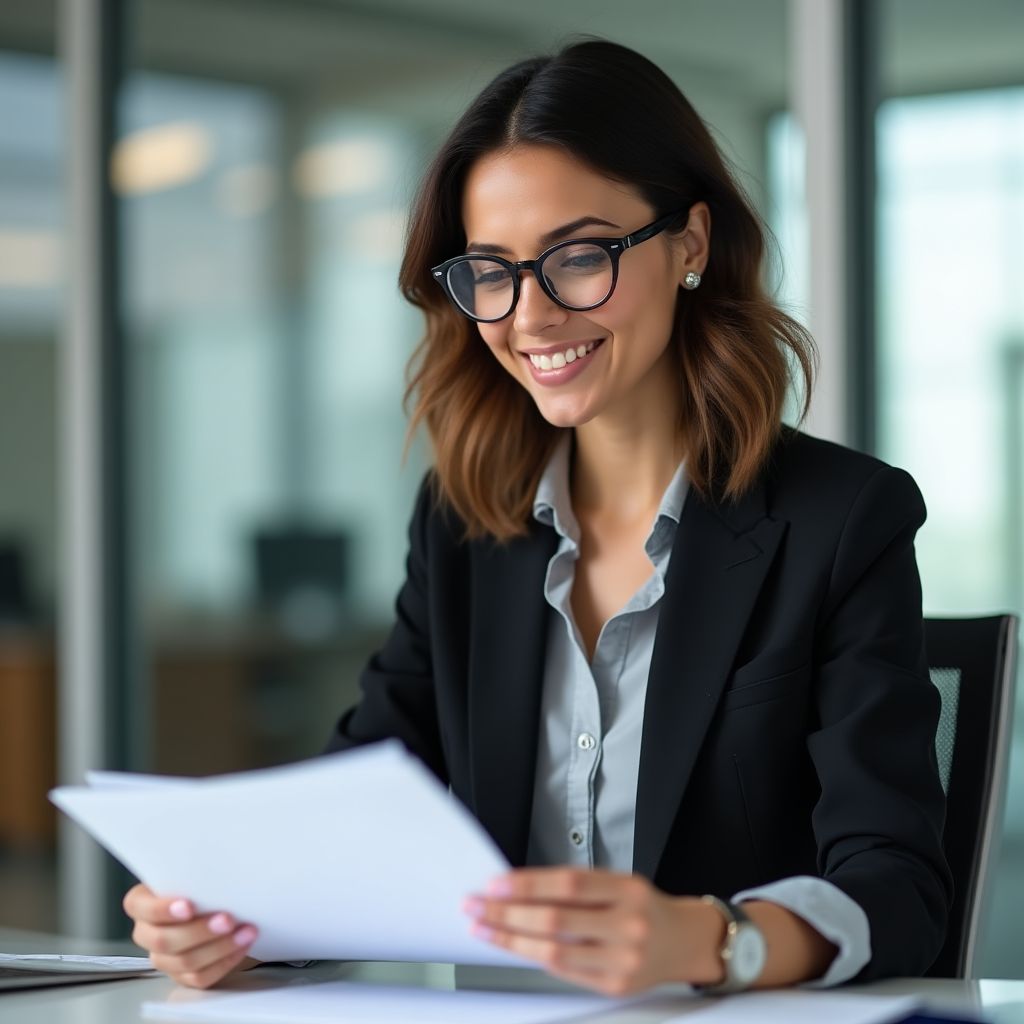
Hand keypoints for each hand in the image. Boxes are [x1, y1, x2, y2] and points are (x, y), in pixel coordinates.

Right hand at [123, 883, 259, 988]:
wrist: (215, 902)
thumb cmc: (202, 883)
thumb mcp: (195, 872)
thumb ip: (196, 872)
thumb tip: (220, 862)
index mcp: (143, 903)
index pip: (139, 907)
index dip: (161, 909)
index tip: (189, 905)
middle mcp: (147, 933)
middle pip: (163, 940)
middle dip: (199, 931)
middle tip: (228, 919)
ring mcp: (164, 958)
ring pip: (184, 962)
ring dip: (219, 947)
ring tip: (245, 932)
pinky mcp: (182, 975)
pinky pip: (200, 977)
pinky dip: (224, 962)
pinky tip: (242, 945)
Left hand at [462, 867, 724, 995]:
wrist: (684, 941)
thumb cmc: (643, 906)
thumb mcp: (618, 881)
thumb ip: (575, 886)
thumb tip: (518, 888)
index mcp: (628, 890)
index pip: (568, 884)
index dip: (528, 884)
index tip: (494, 884)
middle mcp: (627, 925)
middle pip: (556, 920)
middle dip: (508, 913)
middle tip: (476, 906)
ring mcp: (622, 960)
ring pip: (554, 952)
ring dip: (511, 939)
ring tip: (484, 928)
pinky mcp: (614, 987)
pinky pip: (564, 971)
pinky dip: (533, 956)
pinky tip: (513, 945)